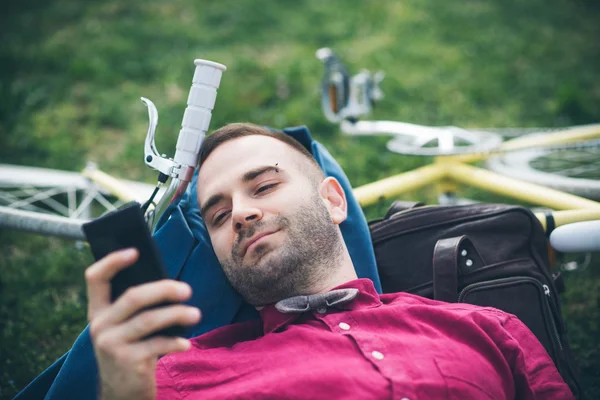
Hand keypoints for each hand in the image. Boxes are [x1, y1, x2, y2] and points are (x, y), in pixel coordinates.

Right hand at [85, 248, 200, 399]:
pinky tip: (186, 344)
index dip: (112, 261)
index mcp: (98, 312)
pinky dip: (175, 342)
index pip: (95, 278)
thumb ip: (136, 306)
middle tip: (187, 290)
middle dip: (164, 289)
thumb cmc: (131, 350)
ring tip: (196, 314)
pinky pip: (157, 345)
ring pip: (149, 320)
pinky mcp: (127, 362)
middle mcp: (100, 326)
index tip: (136, 251)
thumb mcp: (125, 327)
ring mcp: (111, 345)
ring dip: (177, 314)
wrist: (121, 393)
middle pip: (133, 296)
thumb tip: (167, 282)